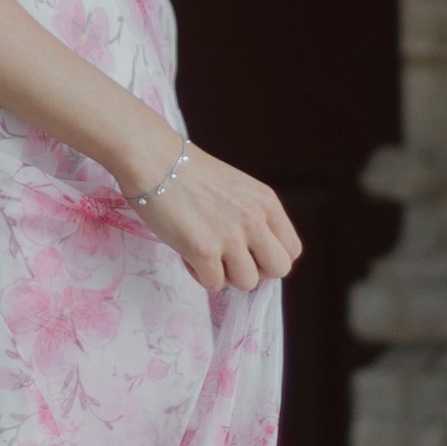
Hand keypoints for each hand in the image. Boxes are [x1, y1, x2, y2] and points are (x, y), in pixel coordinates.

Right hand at [125, 143, 301, 293]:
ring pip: (248, 282)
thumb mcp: (238, 188)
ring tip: (206, 255)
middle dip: (256, 271)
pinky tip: (189, 255)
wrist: (154, 161)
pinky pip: (214, 284)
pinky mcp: (204, 250)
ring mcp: (231, 236)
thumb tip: (256, 256)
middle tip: (231, 260)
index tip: (249, 253)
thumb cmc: (189, 173)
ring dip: (226, 275)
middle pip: (279, 269)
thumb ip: (253, 216)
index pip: (292, 249)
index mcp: (266, 202)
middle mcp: (255, 219)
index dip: (270, 258)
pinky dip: (201, 275)